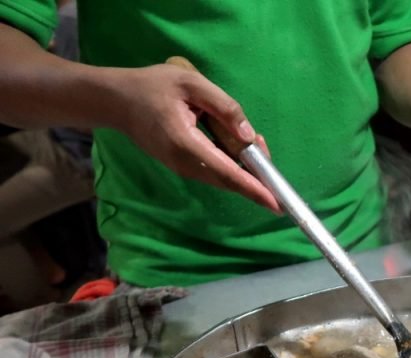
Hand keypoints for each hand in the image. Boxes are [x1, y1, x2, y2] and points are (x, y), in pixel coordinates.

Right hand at [112, 64, 279, 211]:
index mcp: (185, 143)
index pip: (227, 171)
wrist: (116, 101)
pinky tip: (240, 149)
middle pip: (228, 180)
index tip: (275, 202)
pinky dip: (231, 166)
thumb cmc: (152, 86)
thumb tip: (248, 134)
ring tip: (257, 146)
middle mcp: (183, 163)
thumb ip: (223, 106)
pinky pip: (213, 172)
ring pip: (222, 178)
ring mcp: (181, 168)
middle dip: (255, 175)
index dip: (253, 188)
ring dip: (244, 169)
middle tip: (267, 154)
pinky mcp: (181, 167)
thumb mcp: (191, 82)